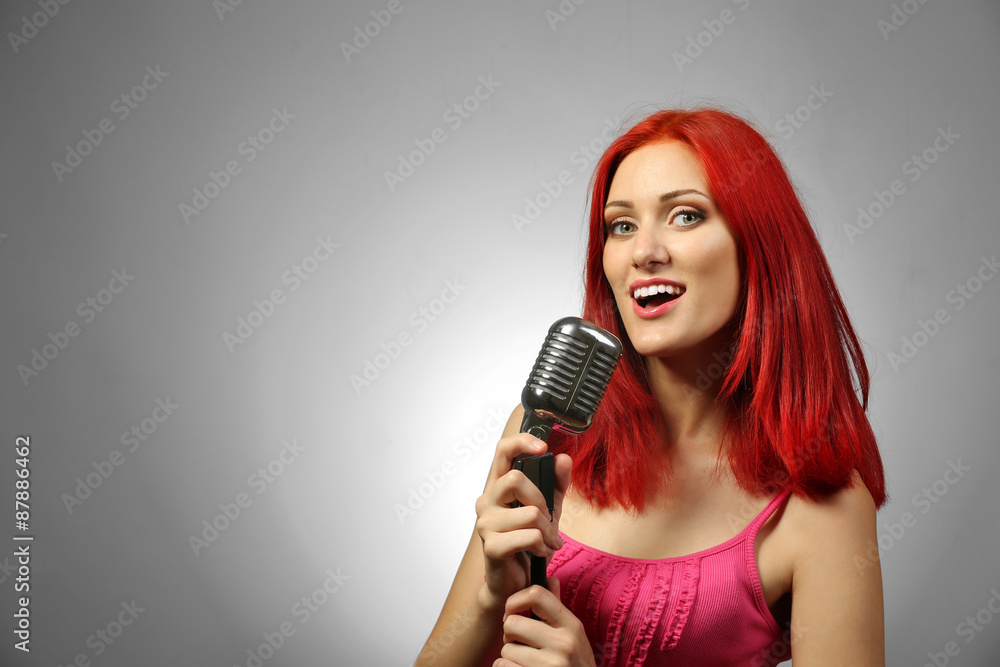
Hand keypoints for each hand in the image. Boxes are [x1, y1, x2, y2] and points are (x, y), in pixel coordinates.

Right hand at [474, 433, 571, 610]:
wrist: (515, 584)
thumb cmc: (528, 543)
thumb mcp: (549, 509)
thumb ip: (556, 483)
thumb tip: (563, 459)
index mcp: (498, 487)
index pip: (502, 451)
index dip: (522, 442)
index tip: (543, 447)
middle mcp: (487, 501)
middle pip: (516, 479)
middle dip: (542, 500)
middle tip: (548, 519)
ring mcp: (485, 524)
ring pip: (529, 513)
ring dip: (547, 530)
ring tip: (547, 542)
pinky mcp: (491, 547)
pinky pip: (528, 536)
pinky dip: (541, 545)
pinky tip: (540, 552)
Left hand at [494, 577, 595, 666]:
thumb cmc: (574, 664)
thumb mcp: (574, 636)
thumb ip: (557, 609)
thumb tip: (549, 578)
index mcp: (571, 626)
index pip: (537, 594)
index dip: (515, 600)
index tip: (512, 612)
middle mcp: (564, 643)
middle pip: (512, 623)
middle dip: (511, 636)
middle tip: (521, 645)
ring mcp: (550, 664)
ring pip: (505, 650)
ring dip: (510, 658)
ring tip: (526, 663)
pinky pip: (502, 666)